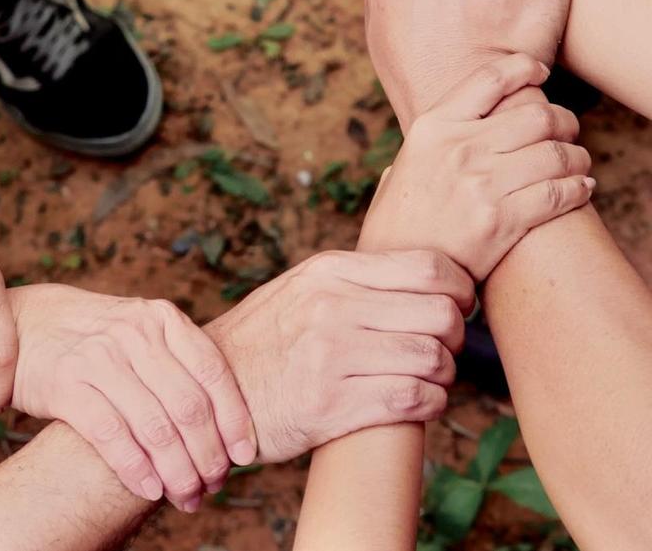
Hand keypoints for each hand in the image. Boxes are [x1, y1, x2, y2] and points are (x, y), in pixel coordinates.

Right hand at [11, 284, 255, 511]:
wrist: (27, 326)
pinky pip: (112, 436)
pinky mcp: (67, 384)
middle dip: (208, 455)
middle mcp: (135, 333)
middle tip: (213, 486)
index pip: (213, 372)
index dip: (235, 419)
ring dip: (177, 472)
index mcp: (161, 318)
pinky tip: (150, 489)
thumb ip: (176, 361)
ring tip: (186, 496)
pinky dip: (136, 469)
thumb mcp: (140, 330)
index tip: (245, 456)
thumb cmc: (95, 338)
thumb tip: (228, 421)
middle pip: (189, 406)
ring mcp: (100, 357)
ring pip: (155, 428)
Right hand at [206, 248, 473, 462]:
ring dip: (444, 373)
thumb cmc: (266, 340)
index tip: (458, 305)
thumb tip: (423, 270)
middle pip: (440, 313)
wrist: (211, 390)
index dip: (460, 289)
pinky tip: (419, 402)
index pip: (429, 267)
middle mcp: (333, 305)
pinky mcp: (333, 404)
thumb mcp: (301, 287)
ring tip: (430, 376)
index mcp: (329, 270)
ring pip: (433, 358)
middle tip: (445, 345)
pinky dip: (431, 403)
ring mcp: (332, 354)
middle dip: (455, 334)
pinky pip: (414, 399)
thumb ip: (352, 277)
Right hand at [360, 55, 593, 279]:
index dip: (524, 69)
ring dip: (577, 156)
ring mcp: (481, 184)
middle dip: (563, 120)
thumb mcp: (403, 167)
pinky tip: (581, 189)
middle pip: (537, 115)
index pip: (490, 79)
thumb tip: (457, 126)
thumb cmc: (398, 220)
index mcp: (432, 127)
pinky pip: (558, 194)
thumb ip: (432, 144)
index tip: (540, 73)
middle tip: (568, 130)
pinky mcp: (502, 221)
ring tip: (578, 163)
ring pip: (556, 153)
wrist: (394, 270)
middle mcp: (458, 148)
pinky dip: (579, 188)